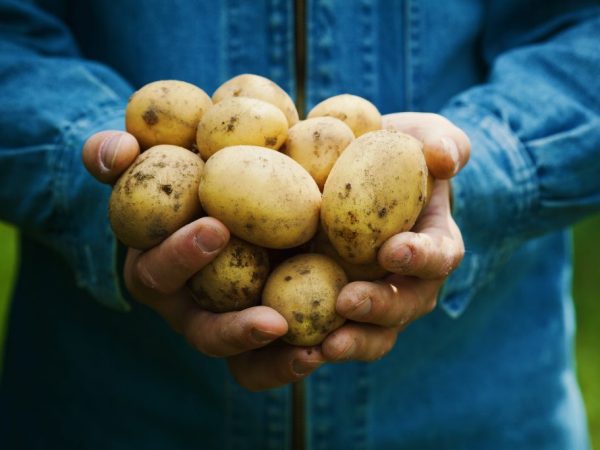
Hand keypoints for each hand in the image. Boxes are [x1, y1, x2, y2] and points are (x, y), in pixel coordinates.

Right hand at [82, 131, 325, 390]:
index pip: (159, 272)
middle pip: (206, 334)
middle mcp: (194, 308)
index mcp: (159, 271)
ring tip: (312, 354)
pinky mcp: (270, 325)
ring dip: (277, 362)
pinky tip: (333, 345)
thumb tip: (118, 151)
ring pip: (246, 362)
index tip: (216, 228)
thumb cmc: (186, 177)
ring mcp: (232, 323)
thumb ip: (119, 155)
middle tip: (274, 321)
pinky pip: (281, 356)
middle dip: (235, 330)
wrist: (231, 193)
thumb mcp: (151, 160)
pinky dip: (301, 356)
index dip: (181, 256)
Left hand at [321, 113, 469, 361]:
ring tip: (321, 348)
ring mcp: (374, 299)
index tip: (393, 249)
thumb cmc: (392, 153)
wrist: (351, 173)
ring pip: (373, 335)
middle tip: (347, 302)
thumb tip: (444, 158)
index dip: (422, 257)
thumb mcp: (420, 135)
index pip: (440, 256)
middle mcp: (408, 281)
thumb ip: (442, 141)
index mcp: (432, 245)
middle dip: (380, 308)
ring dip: (350, 343)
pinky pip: (331, 335)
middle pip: (404, 306)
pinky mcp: (335, 308)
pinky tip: (287, 346)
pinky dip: (313, 346)